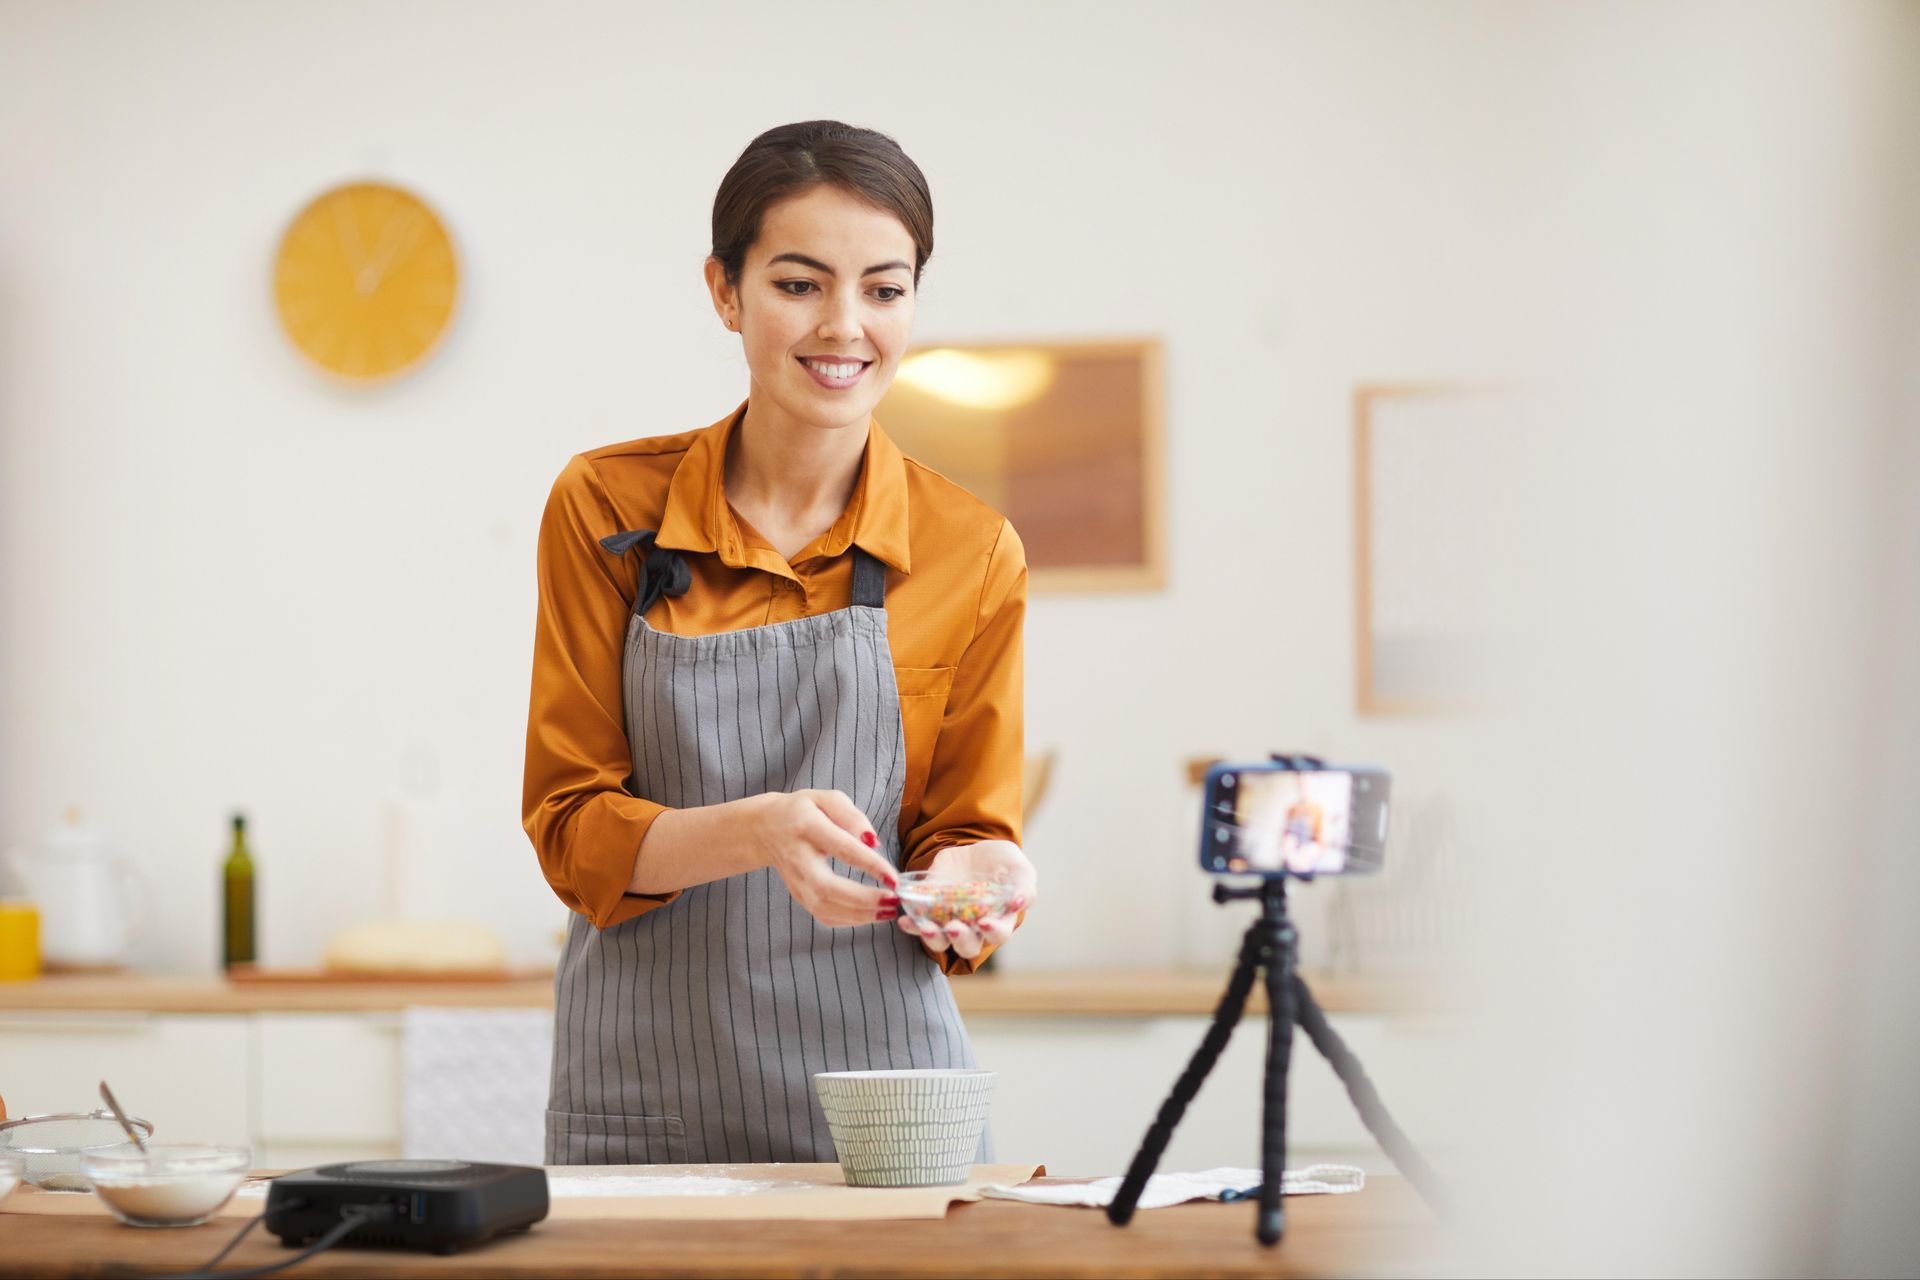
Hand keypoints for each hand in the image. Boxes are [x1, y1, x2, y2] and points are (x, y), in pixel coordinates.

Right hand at [746, 790, 899, 927]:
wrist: (767, 827)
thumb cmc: (804, 810)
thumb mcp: (828, 799)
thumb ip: (852, 817)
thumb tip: (873, 843)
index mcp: (807, 826)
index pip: (841, 848)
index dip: (870, 865)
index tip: (894, 878)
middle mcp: (798, 857)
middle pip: (827, 887)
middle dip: (863, 899)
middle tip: (893, 900)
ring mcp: (795, 880)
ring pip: (824, 907)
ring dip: (860, 915)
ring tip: (889, 911)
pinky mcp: (798, 895)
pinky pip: (823, 915)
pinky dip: (849, 920)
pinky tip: (871, 914)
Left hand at [895, 839, 1035, 961]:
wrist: (978, 849)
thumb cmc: (1005, 864)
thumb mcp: (1020, 870)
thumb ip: (1024, 888)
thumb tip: (1019, 902)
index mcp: (999, 921)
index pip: (997, 934)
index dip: (991, 931)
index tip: (984, 921)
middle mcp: (973, 927)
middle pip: (966, 946)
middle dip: (959, 938)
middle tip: (952, 927)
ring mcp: (950, 919)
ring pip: (940, 940)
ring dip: (931, 937)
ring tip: (924, 927)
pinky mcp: (930, 908)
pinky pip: (919, 922)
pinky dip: (911, 924)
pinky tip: (905, 919)